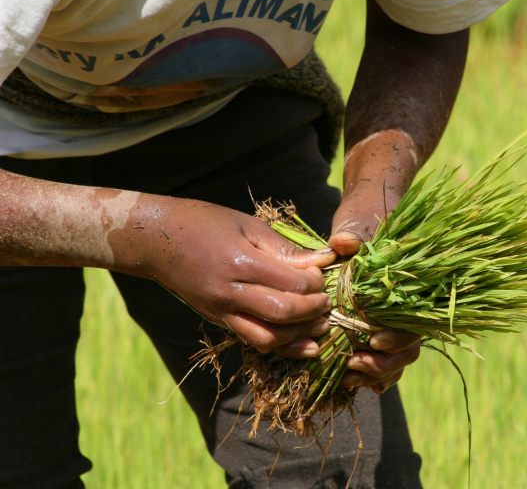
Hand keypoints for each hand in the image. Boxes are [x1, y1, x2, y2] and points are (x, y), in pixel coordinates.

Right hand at [110, 196, 336, 358]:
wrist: (154, 240)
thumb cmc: (203, 223)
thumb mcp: (247, 225)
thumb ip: (284, 248)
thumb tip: (322, 260)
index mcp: (238, 262)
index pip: (290, 283)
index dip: (315, 282)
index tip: (323, 273)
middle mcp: (228, 293)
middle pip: (282, 313)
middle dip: (313, 310)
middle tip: (328, 301)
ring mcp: (221, 311)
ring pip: (269, 338)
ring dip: (301, 334)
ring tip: (321, 323)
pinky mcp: (218, 321)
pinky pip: (254, 341)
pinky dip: (282, 347)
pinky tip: (304, 345)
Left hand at [329, 130, 421, 391]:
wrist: (365, 217)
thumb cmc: (367, 218)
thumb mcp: (362, 221)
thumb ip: (357, 233)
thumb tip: (344, 242)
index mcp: (410, 287)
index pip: (415, 323)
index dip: (398, 339)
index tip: (373, 341)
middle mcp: (407, 306)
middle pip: (408, 349)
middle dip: (385, 364)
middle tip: (356, 366)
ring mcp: (392, 317)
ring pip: (396, 357)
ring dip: (376, 372)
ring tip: (350, 376)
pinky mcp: (374, 323)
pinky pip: (380, 355)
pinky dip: (370, 370)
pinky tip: (352, 378)